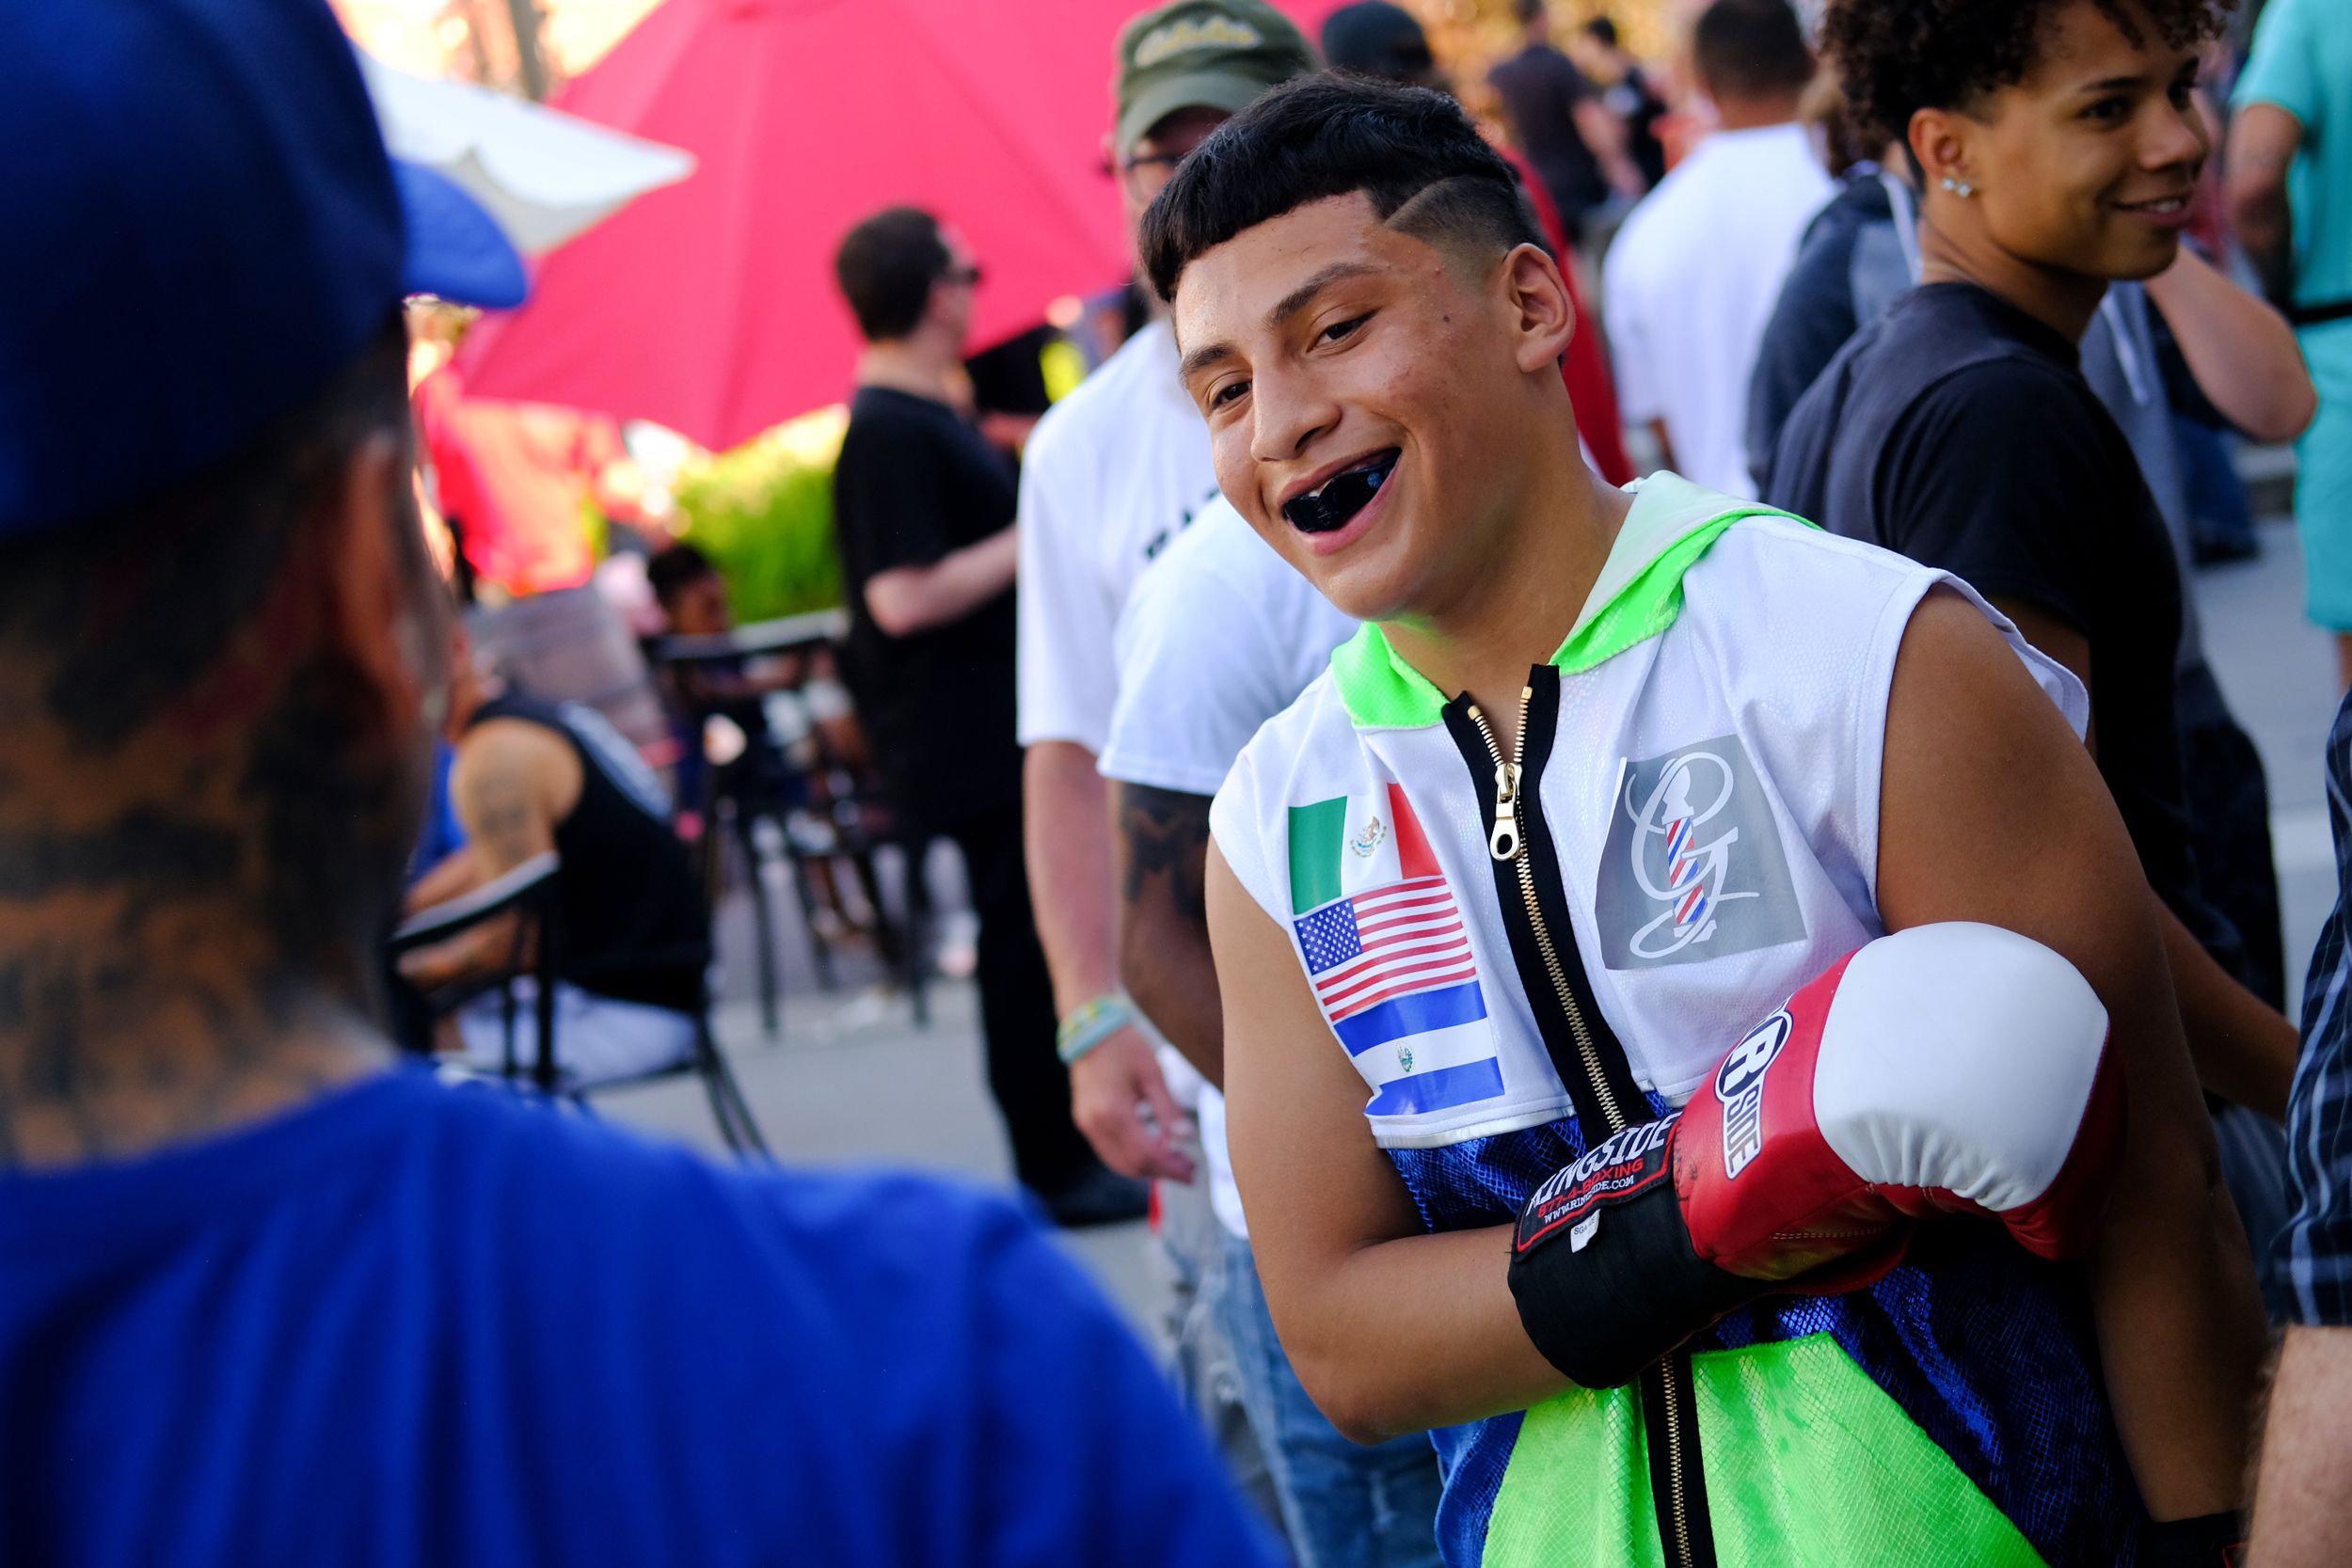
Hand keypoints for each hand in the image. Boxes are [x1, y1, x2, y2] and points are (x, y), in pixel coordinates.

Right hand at [1069, 1025, 1195, 1182]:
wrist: (1089, 1029)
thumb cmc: (1123, 1046)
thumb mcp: (1152, 1074)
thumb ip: (1167, 1109)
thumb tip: (1186, 1136)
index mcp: (1114, 1112)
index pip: (1146, 1154)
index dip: (1171, 1167)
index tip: (1192, 1171)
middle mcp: (1096, 1124)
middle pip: (1131, 1165)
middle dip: (1161, 1172)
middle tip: (1188, 1170)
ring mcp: (1087, 1125)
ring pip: (1118, 1163)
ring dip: (1146, 1168)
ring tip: (1173, 1162)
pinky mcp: (1084, 1121)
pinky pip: (1108, 1151)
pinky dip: (1131, 1157)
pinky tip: (1152, 1149)